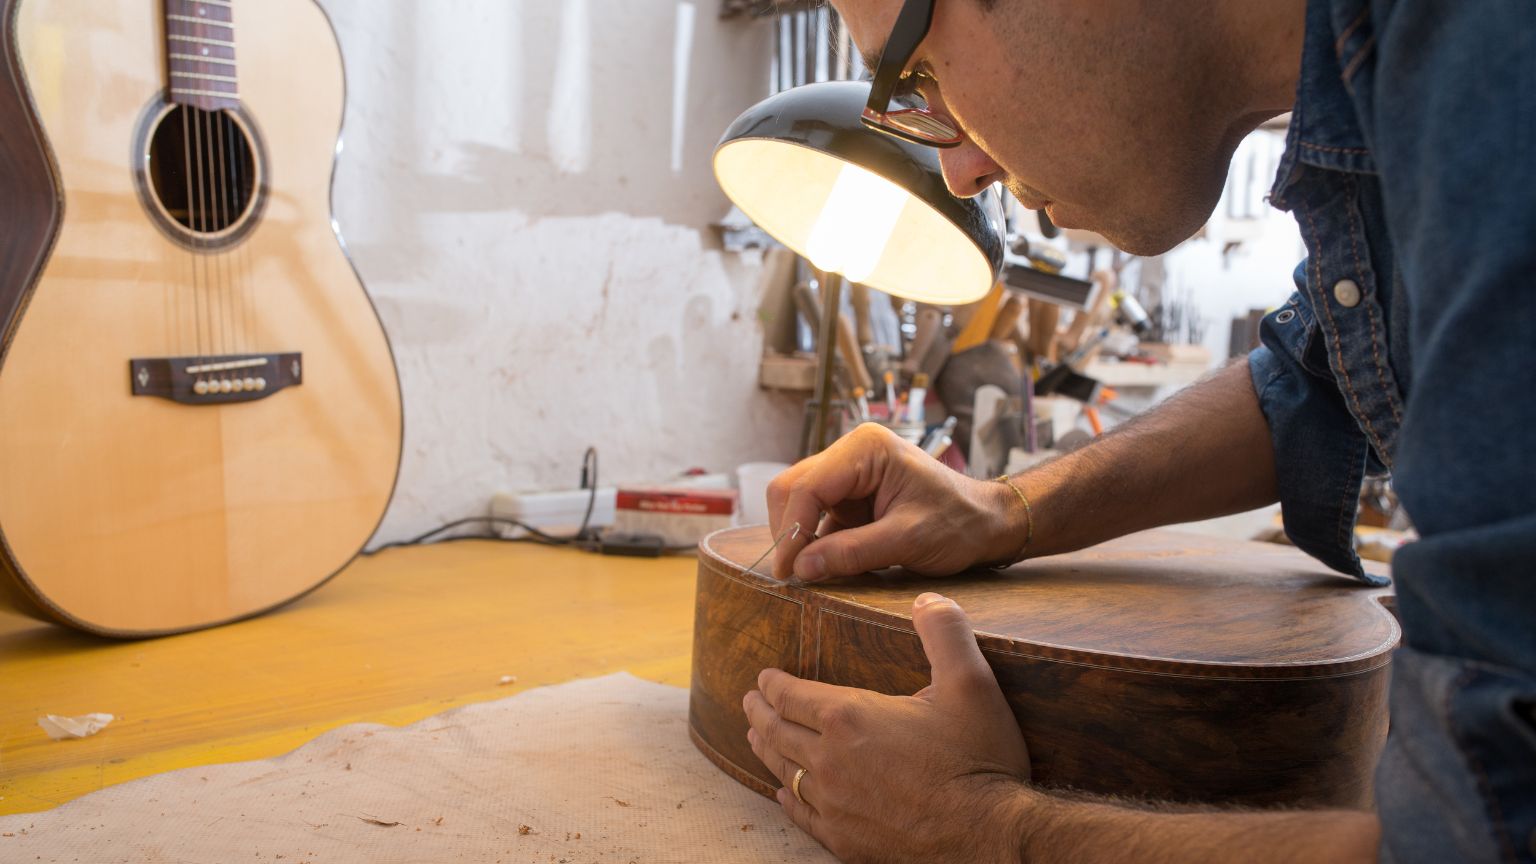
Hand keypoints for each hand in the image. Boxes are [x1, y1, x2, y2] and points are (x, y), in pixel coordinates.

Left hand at [743, 592, 1032, 863]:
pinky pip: (801, 814)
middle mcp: (829, 760)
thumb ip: (945, 634)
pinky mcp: (844, 840)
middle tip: (749, 701)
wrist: (988, 838)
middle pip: (777, 731)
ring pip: (783, 771)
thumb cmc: (978, 759)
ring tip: (755, 737)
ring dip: (765, 749)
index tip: (763, 677)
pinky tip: (783, 793)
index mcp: (849, 717)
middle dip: (759, 712)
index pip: (791, 695)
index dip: (773, 684)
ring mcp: (833, 804)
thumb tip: (928, 599)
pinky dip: (786, 798)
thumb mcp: (971, 684)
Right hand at [767, 423, 1025, 581]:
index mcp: (866, 449)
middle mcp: (851, 452)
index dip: (791, 530)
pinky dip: (817, 543)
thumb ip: (852, 552)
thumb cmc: (959, 524)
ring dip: (801, 539)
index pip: (807, 486)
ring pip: (799, 503)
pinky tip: (828, 565)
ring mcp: (849, 472)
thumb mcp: (907, 540)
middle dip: (790, 532)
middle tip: (794, 576)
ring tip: (811, 574)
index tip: (787, 573)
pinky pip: (818, 517)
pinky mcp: (850, 495)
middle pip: (793, 489)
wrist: (987, 523)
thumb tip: (801, 568)